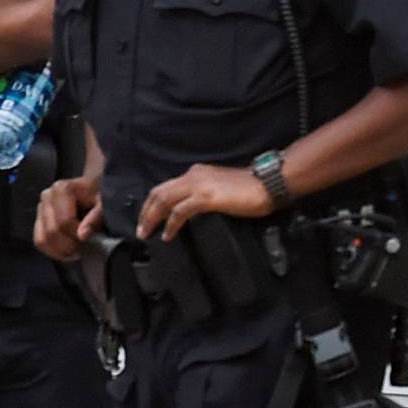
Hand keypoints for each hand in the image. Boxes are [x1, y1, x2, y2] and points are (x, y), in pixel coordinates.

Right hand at [35, 174, 103, 261]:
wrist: (94, 192)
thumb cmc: (100, 197)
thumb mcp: (105, 204)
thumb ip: (96, 218)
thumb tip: (82, 235)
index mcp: (62, 189)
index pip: (64, 222)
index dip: (78, 236)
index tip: (91, 239)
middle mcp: (47, 196)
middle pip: (52, 232)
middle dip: (70, 245)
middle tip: (86, 248)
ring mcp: (41, 208)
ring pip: (43, 240)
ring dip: (61, 251)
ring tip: (79, 250)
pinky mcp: (39, 220)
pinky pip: (39, 242)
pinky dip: (54, 251)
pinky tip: (69, 251)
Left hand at [137, 163, 271, 240]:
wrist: (267, 184)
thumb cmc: (249, 190)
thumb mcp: (220, 189)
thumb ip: (204, 195)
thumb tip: (192, 210)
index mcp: (196, 173)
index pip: (166, 187)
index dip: (152, 203)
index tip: (147, 219)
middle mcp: (193, 175)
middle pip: (158, 192)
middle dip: (146, 212)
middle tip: (141, 229)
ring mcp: (199, 185)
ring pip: (164, 200)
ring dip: (152, 218)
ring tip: (147, 233)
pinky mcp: (206, 197)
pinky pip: (180, 211)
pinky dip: (171, 224)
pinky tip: (168, 234)